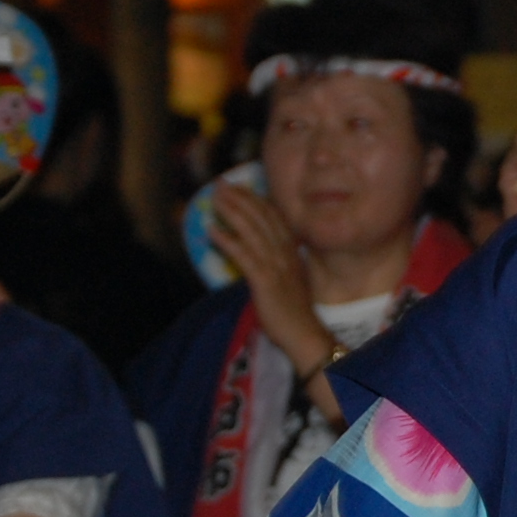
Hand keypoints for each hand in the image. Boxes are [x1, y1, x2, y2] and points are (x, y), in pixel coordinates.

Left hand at [203, 181, 331, 372]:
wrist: (304, 333)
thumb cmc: (295, 311)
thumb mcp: (291, 278)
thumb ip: (279, 261)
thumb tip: (264, 252)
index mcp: (291, 251)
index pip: (273, 217)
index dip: (255, 199)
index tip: (239, 187)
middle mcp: (284, 253)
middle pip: (261, 218)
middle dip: (240, 198)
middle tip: (221, 184)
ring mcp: (275, 265)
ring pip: (252, 231)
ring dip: (232, 212)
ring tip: (215, 198)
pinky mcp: (264, 281)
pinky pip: (243, 256)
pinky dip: (227, 241)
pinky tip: (212, 230)